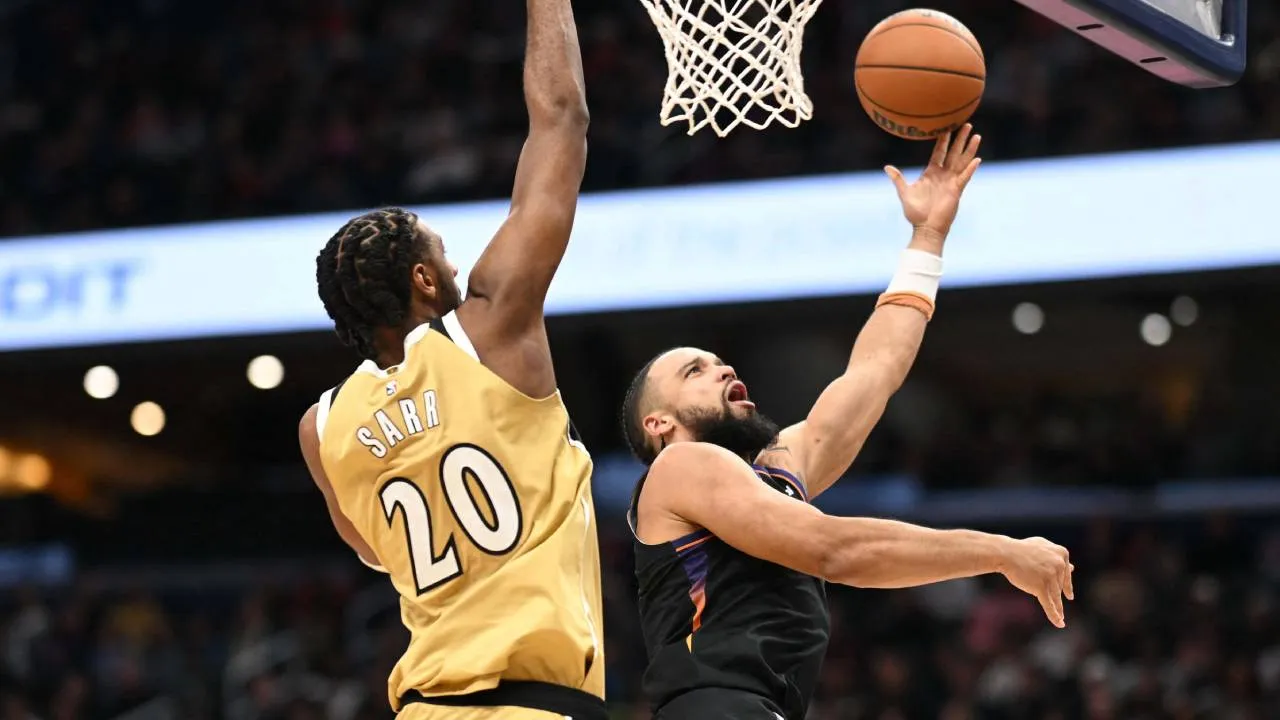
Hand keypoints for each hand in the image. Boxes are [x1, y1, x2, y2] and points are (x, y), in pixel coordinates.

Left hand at [884, 124, 982, 242]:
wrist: (925, 228)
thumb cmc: (915, 212)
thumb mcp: (905, 192)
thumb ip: (898, 179)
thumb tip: (887, 167)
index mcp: (931, 173)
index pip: (939, 152)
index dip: (943, 140)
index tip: (946, 127)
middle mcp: (943, 175)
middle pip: (953, 152)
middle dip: (960, 139)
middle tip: (966, 124)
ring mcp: (951, 182)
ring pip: (962, 161)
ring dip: (969, 149)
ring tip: (976, 136)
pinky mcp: (956, 191)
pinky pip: (965, 177)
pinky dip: (970, 169)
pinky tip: (977, 160)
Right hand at [997, 535, 1073, 627]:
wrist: (1005, 553)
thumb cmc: (1021, 550)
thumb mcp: (1042, 547)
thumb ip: (1057, 557)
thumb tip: (1072, 568)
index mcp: (1062, 553)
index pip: (1066, 574)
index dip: (1067, 586)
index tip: (1069, 597)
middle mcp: (1059, 564)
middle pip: (1059, 585)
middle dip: (1054, 593)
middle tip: (1056, 605)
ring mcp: (1050, 576)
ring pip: (1055, 596)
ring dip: (1058, 609)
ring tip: (1061, 619)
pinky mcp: (1041, 587)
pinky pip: (1049, 604)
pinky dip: (1054, 615)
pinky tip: (1060, 624)